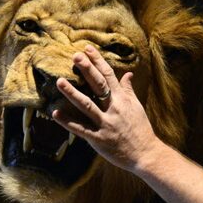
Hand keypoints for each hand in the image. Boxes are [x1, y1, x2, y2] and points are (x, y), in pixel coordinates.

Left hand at [52, 45, 160, 171]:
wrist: (146, 154)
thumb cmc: (141, 129)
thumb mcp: (136, 107)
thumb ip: (128, 90)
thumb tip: (128, 74)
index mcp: (122, 99)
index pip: (109, 75)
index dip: (98, 61)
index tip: (87, 48)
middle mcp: (113, 109)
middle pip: (98, 86)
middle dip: (87, 70)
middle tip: (75, 56)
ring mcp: (105, 124)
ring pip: (87, 106)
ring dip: (72, 93)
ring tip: (59, 81)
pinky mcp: (99, 139)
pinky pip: (81, 129)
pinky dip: (68, 122)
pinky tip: (55, 113)